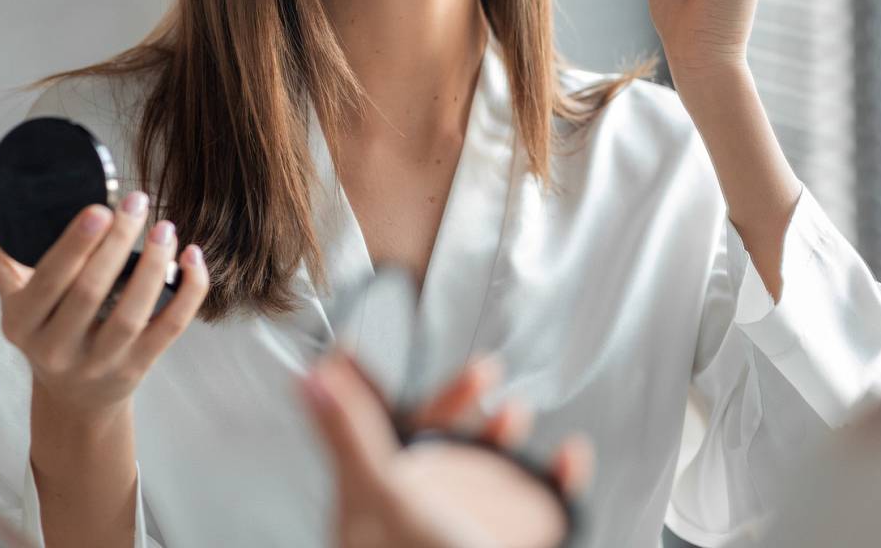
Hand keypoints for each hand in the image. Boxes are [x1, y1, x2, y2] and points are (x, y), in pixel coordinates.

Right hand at [0, 174, 209, 419]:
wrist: (73, 397)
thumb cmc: (44, 327)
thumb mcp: (13, 290)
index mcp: (21, 322)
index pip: (48, 281)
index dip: (75, 246)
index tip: (100, 208)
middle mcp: (56, 348)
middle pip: (90, 293)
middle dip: (117, 244)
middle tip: (137, 202)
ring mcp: (99, 363)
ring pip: (131, 314)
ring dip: (154, 267)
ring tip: (165, 227)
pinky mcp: (137, 367)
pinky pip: (169, 327)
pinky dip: (188, 292)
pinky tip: (193, 257)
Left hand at [302, 353, 592, 547]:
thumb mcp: (390, 496)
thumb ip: (355, 435)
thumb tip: (311, 381)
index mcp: (375, 508)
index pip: (377, 435)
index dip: (385, 392)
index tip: (391, 353)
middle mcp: (417, 523)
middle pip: (437, 449)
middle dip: (461, 407)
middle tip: (484, 376)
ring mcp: (464, 537)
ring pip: (486, 475)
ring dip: (505, 440)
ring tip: (516, 416)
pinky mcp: (509, 545)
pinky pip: (540, 509)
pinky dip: (558, 480)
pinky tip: (569, 459)